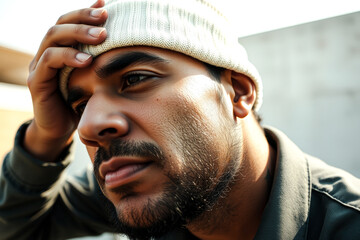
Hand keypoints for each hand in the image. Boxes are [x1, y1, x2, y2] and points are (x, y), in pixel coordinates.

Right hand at [25, 0, 107, 161]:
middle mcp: (48, 53)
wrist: (63, 129)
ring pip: (53, 38)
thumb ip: (100, 58)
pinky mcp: (37, 82)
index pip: (69, 21)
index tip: (106, 5)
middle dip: (84, 18)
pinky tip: (86, 60)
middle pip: (60, 24)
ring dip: (78, 34)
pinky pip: (48, 62)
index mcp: (61, 49)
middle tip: (105, 17)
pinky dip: (67, 57)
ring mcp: (39, 66)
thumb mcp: (93, 77)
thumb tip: (122, 42)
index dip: (86, 11)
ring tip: (101, 36)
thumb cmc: (82, 101)